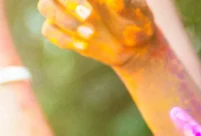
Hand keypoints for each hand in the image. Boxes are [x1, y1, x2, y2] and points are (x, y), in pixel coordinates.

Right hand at [38, 0, 155, 66]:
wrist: (134, 48)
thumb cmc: (137, 24)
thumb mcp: (136, 13)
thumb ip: (123, 3)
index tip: (92, 5)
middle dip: (70, 2)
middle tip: (90, 16)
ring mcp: (65, 11)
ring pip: (46, 7)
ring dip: (64, 20)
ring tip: (90, 34)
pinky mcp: (63, 31)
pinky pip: (49, 30)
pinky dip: (63, 38)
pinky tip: (83, 46)